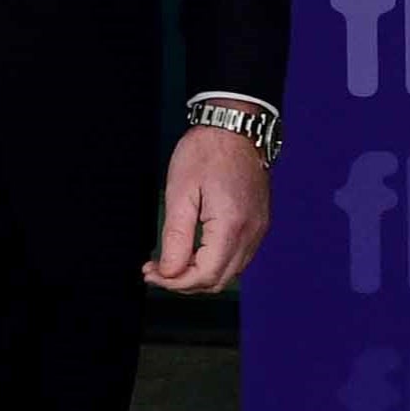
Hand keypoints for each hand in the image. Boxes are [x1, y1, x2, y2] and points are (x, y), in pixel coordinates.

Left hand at [146, 126, 268, 292]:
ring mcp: (258, 230)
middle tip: (155, 270)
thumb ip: (176, 238)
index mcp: (231, 225)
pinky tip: (193, 251)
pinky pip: (238, 258)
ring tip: (171, 261)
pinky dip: (214, 263)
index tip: (150, 272)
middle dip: (184, 283)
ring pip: (229, 273)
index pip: (204, 275)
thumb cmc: (205, 152)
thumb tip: (169, 272)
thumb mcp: (180, 192)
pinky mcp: (259, 224)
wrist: (235, 127)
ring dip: (199, 275)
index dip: (174, 283)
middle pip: (218, 281)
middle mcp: (251, 233)